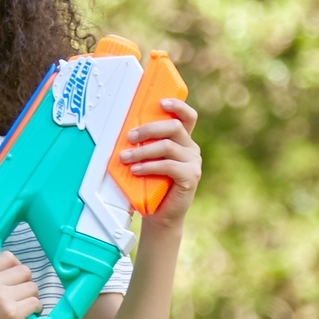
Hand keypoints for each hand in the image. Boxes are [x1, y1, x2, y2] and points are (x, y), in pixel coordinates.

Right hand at [0, 250, 42, 318]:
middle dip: (26, 284)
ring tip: (22, 308)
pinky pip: (35, 303)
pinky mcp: (12, 313)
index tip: (14, 282)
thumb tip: (16, 270)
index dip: (15, 269)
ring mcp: (1, 298)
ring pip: (33, 287)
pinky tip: (27, 316)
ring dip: (32, 298)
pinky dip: (36, 309)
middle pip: (24, 271)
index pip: (8, 257)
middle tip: (19, 297)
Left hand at [119, 97, 200, 233]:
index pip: (187, 116)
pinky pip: (169, 165)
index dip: (177, 106)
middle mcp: (191, 149)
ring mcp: (193, 162)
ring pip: (168, 146)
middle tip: (129, 136)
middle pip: (174, 127)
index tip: (160, 102)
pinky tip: (137, 170)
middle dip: (149, 129)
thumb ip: (145, 145)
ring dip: (143, 150)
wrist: (160, 216)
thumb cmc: (152, 187)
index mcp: (183, 141)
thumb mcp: (148, 161)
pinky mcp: (191, 176)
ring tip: (126, 157)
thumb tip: (125, 132)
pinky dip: (150, 166)